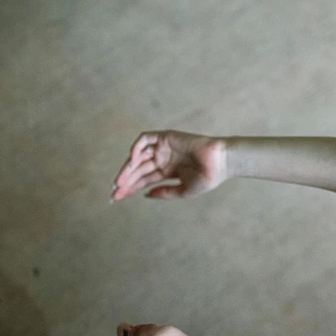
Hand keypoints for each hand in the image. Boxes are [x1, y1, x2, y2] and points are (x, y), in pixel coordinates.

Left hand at [111, 130, 227, 200]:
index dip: (130, 188)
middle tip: (115, 192)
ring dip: (128, 168)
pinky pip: (145, 140)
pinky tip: (131, 161)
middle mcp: (162, 159)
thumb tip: (146, 195)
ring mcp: (163, 148)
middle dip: (125, 181)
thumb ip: (165, 193)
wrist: (220, 163)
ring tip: (120, 181)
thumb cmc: (207, 178)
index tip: (117, 198)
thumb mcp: (183, 191)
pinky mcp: (165, 136)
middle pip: (137, 170)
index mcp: (166, 172)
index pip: (143, 180)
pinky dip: (136, 148)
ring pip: (138, 157)